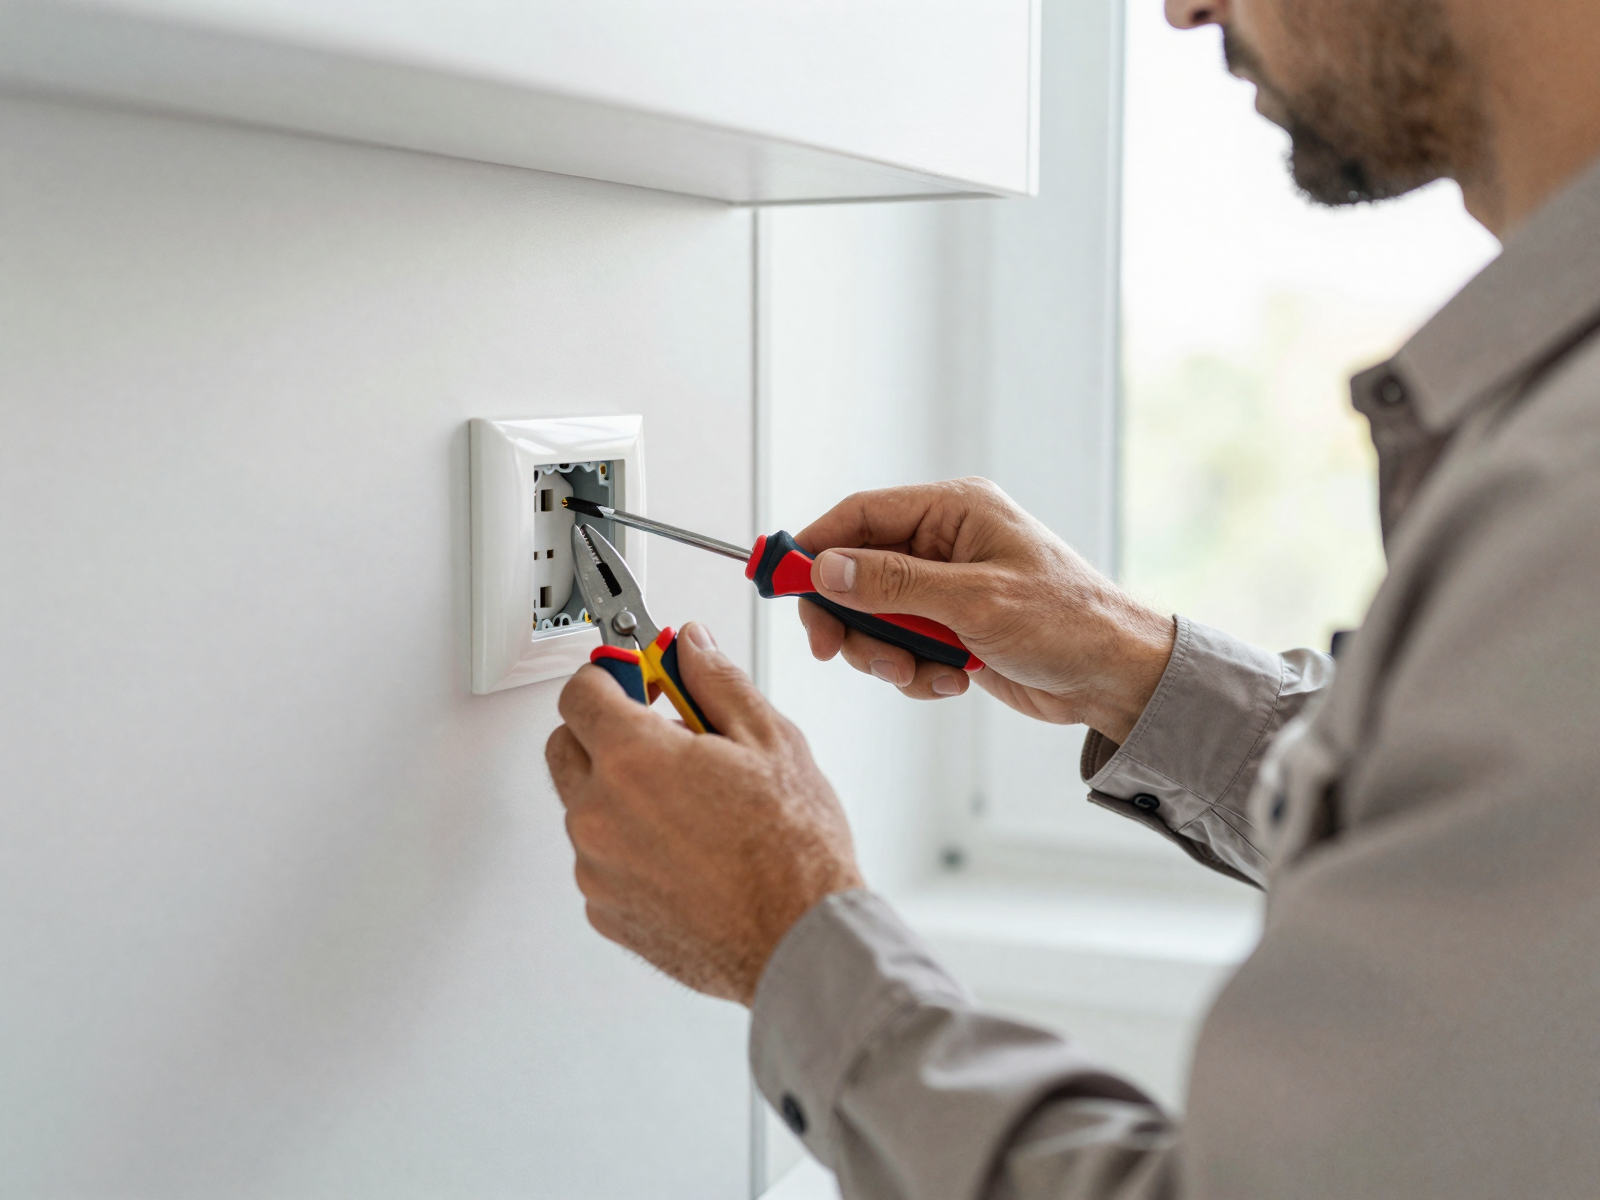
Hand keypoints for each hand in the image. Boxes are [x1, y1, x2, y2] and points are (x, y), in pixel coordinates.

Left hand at [545, 623, 862, 1004]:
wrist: (798, 939)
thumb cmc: (793, 850)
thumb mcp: (771, 740)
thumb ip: (716, 682)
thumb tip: (691, 647)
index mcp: (633, 758)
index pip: (580, 691)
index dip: (610, 677)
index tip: (635, 679)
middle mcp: (598, 812)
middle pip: (565, 744)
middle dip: (603, 731)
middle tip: (661, 738)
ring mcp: (595, 867)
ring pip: (584, 807)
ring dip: (618, 795)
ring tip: (689, 807)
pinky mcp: (604, 911)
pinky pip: (599, 862)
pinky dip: (627, 850)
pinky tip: (684, 854)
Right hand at [796, 478, 1175, 743]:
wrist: (1116, 679)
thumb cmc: (1068, 623)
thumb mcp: (974, 601)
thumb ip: (893, 584)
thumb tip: (827, 567)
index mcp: (956, 511)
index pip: (862, 515)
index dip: (815, 547)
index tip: (780, 582)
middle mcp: (947, 543)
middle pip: (857, 570)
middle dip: (848, 617)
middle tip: (834, 651)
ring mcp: (947, 588)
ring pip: (874, 617)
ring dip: (884, 653)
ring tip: (919, 673)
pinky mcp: (952, 629)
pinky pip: (902, 648)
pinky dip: (915, 672)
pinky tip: (952, 681)